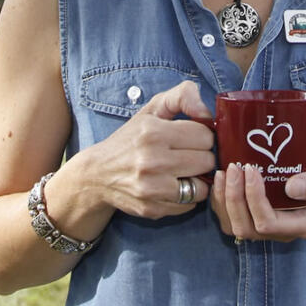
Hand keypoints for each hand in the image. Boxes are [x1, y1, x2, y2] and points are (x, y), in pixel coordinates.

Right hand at [78, 80, 215, 219]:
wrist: (98, 174)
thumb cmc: (131, 139)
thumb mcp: (152, 109)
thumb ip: (182, 96)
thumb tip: (206, 112)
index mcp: (153, 132)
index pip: (205, 136)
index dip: (202, 136)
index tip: (191, 138)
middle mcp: (152, 161)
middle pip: (207, 161)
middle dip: (202, 157)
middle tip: (187, 155)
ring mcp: (151, 188)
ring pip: (202, 187)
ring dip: (196, 180)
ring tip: (183, 172)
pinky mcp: (151, 208)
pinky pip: (189, 205)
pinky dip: (186, 197)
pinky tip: (172, 187)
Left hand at [211, 157, 305, 241]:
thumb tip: (291, 187)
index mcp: (304, 225)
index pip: (268, 223)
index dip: (254, 198)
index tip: (252, 168)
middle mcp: (284, 231)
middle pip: (247, 228)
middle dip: (234, 198)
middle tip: (234, 167)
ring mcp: (272, 226)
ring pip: (236, 227)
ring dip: (225, 201)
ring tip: (224, 172)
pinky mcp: (261, 216)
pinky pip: (234, 218)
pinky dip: (222, 201)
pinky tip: (223, 177)